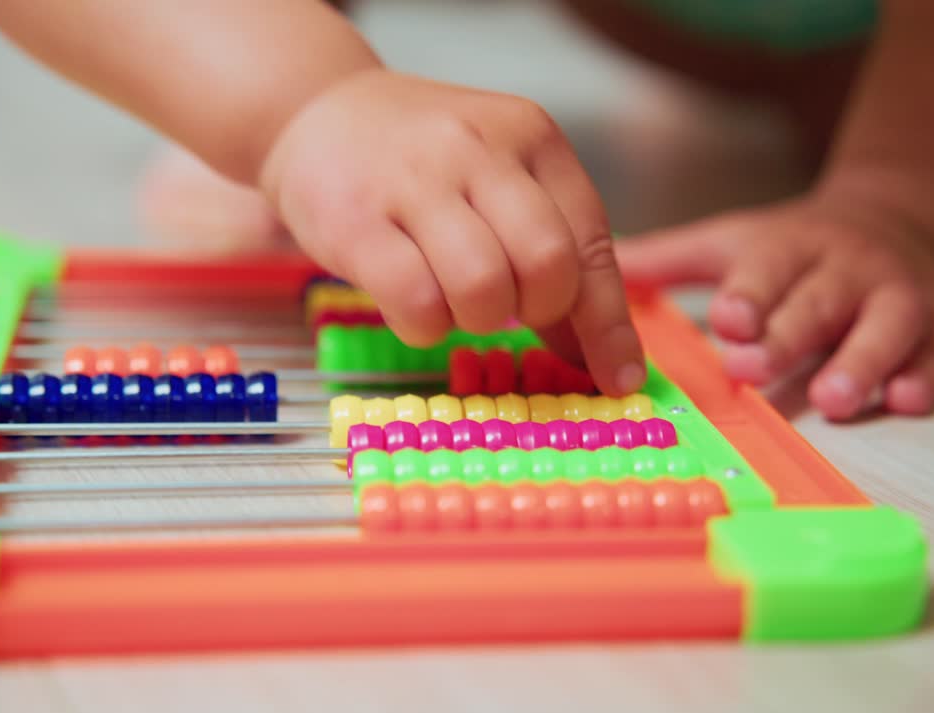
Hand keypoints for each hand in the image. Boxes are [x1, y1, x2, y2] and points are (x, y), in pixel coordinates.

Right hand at [259, 69, 644, 394]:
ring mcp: (413, 179)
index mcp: (532, 137)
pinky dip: (424, 326)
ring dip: (475, 319)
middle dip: (535, 311)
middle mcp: (478, 147)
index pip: (593, 243)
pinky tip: (412, 305)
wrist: (317, 113)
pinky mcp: (356, 220)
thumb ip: (551, 257)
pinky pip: (416, 302)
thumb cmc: (422, 163)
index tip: (617, 378)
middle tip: (505, 306)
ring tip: (452, 298)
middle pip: (547, 266)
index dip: (608, 323)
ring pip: (483, 289)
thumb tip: (599, 358)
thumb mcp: (500, 184)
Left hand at [614, 196, 933, 419]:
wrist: (902, 218)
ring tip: (835, 399)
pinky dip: (925, 374)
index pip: (767, 269)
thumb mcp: (731, 240)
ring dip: (861, 361)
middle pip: (818, 301)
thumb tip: (587, 270)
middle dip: (788, 334)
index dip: (748, 295)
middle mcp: (845, 267)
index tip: (726, 321)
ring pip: (885, 325)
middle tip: (754, 368)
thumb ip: (667, 260)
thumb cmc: (794, 247)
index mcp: (788, 247)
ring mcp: (898, 294)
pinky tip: (905, 400)